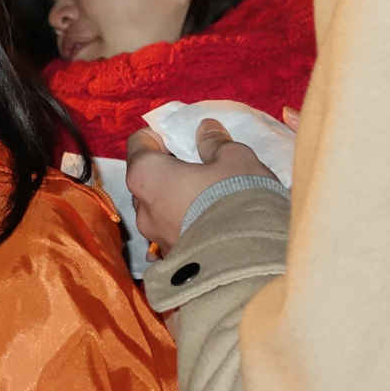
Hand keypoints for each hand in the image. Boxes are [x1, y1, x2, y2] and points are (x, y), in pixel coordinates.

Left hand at [126, 118, 275, 251]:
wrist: (251, 261)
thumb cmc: (236, 197)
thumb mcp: (233, 158)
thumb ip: (214, 141)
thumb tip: (204, 129)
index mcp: (146, 175)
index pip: (139, 143)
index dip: (159, 135)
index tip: (182, 136)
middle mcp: (142, 208)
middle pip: (147, 178)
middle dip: (169, 168)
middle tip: (198, 164)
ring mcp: (155, 238)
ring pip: (159, 208)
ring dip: (177, 198)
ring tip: (208, 196)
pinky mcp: (171, 260)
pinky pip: (174, 232)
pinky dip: (186, 222)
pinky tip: (212, 222)